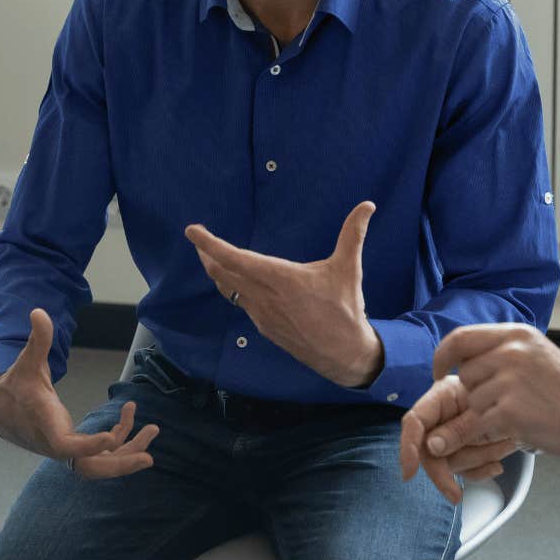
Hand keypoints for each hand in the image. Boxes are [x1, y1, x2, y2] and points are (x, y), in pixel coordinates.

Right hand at [0, 309, 157, 477]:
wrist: (2, 411)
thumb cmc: (18, 385)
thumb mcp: (27, 361)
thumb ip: (37, 340)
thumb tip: (38, 312)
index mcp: (45, 426)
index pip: (66, 446)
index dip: (88, 445)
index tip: (111, 437)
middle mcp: (58, 444)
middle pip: (89, 467)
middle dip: (120, 464)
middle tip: (149, 457)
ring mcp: (69, 450)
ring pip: (101, 463)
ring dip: (128, 452)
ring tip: (153, 430)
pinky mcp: (77, 448)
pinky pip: (102, 452)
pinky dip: (120, 438)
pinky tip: (130, 414)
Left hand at [184, 200, 383, 387]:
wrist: (344, 354)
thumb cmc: (346, 310)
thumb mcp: (349, 269)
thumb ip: (353, 234)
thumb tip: (367, 205)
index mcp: (279, 278)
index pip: (234, 258)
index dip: (209, 243)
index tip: (192, 231)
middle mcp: (264, 297)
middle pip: (222, 273)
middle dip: (206, 255)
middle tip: (198, 240)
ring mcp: (261, 314)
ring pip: (229, 289)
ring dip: (217, 272)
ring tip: (210, 258)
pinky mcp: (264, 327)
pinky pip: (241, 303)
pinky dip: (232, 288)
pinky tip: (236, 283)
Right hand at [399, 375, 519, 501]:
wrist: (529, 404)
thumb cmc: (508, 395)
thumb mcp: (486, 410)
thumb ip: (459, 429)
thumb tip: (432, 447)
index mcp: (441, 397)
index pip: (414, 422)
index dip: (408, 447)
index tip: (409, 473)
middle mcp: (442, 418)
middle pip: (430, 451)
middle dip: (445, 472)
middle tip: (455, 495)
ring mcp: (452, 436)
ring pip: (450, 462)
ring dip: (478, 459)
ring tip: (506, 444)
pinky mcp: (464, 450)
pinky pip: (465, 470)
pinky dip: (481, 470)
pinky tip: (497, 466)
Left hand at [415, 323, 559, 466]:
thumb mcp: (538, 356)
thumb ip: (503, 353)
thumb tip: (463, 361)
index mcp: (517, 334)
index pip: (460, 337)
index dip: (443, 356)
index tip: (439, 372)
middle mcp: (511, 351)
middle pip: (465, 374)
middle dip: (476, 393)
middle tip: (505, 404)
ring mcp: (510, 380)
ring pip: (472, 401)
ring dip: (488, 413)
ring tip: (522, 413)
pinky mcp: (510, 411)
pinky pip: (479, 424)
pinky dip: (491, 432)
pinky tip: (518, 428)